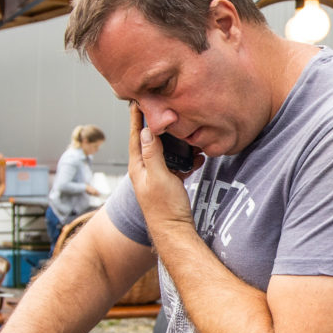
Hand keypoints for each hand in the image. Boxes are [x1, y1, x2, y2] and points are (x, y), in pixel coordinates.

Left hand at [126, 102, 193, 231]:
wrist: (174, 231)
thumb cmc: (165, 207)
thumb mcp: (159, 177)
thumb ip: (152, 153)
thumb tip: (147, 130)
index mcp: (138, 167)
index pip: (136, 136)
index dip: (137, 118)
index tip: (137, 101)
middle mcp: (144, 170)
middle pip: (149, 141)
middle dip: (155, 125)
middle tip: (161, 109)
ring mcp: (156, 177)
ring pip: (164, 152)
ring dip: (174, 142)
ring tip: (184, 130)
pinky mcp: (168, 183)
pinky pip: (175, 164)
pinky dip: (185, 158)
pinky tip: (196, 157)